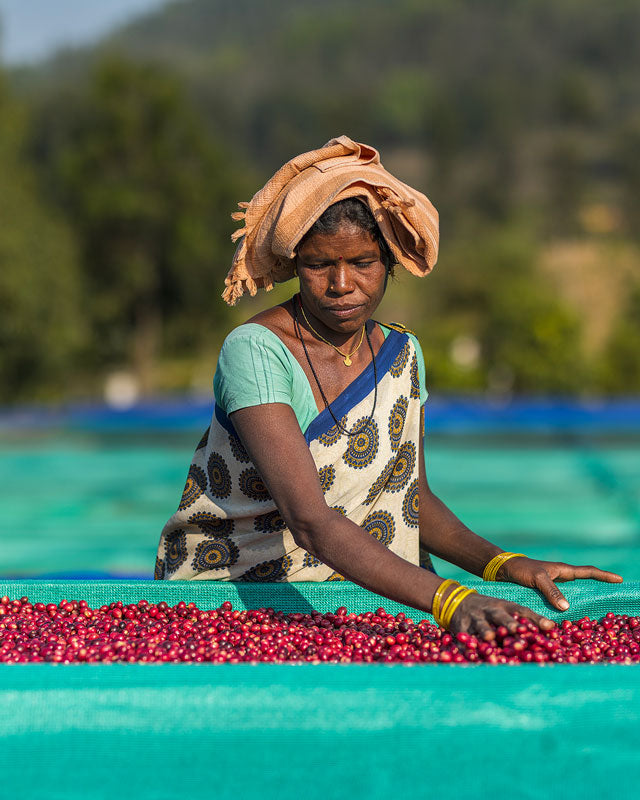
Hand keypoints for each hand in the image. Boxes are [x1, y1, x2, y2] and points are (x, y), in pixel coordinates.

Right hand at [447, 592, 553, 639]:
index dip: (536, 618)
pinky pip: (463, 636)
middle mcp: (490, 610)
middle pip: (500, 615)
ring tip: (489, 637)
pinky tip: (469, 652)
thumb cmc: (490, 610)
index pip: (522, 611)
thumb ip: (525, 619)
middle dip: (508, 622)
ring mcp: (474, 617)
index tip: (549, 626)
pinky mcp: (460, 625)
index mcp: (504, 606)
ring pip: (481, 624)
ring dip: (485, 630)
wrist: (456, 600)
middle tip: (517, 629)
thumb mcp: (505, 609)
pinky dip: (466, 644)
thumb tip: (553, 629)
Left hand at [499, 557, 622, 610]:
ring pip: (572, 596)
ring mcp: (553, 586)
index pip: (588, 572)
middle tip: (610, 601)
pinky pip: (560, 603)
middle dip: (597, 591)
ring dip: (581, 604)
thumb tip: (567, 608)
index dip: (604, 576)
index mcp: (562, 570)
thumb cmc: (521, 570)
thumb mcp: (537, 579)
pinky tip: (569, 621)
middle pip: (584, 585)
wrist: (503, 570)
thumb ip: (551, 592)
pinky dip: (566, 610)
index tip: (619, 580)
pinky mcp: (544, 594)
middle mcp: (560, 578)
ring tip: (593, 615)